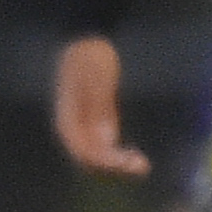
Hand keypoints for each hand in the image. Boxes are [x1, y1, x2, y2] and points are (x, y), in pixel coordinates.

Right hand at [52, 33, 145, 176]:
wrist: (89, 42)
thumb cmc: (90, 56)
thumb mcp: (95, 75)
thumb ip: (99, 102)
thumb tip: (105, 132)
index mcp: (69, 121)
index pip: (82, 152)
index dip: (103, 162)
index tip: (124, 162)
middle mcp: (76, 130)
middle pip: (91, 162)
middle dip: (114, 169)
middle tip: (140, 166)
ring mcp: (88, 129)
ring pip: (100, 160)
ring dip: (118, 168)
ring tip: (141, 167)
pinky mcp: (101, 125)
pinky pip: (108, 151)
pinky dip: (120, 158)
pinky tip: (136, 159)